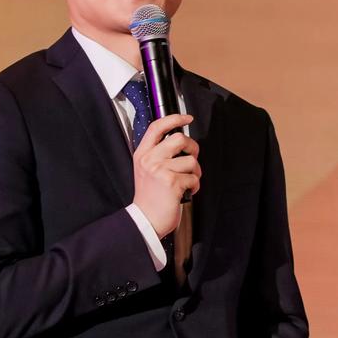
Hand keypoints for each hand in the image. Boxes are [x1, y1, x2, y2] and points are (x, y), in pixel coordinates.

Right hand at [133, 114, 198, 237]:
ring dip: (195, 173)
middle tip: (192, 159)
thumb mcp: (146, 170)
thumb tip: (180, 141)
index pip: (157, 127)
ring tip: (187, 182)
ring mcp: (160, 170)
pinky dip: (195, 186)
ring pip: (191, 160)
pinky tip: (185, 192)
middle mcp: (149, 159)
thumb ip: (158, 154)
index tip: (187, 117)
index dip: (174, 119)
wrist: (145, 220)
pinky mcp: (171, 182)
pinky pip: (194, 178)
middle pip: (180, 139)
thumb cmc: (150, 197)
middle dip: (193, 148)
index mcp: (142, 154)